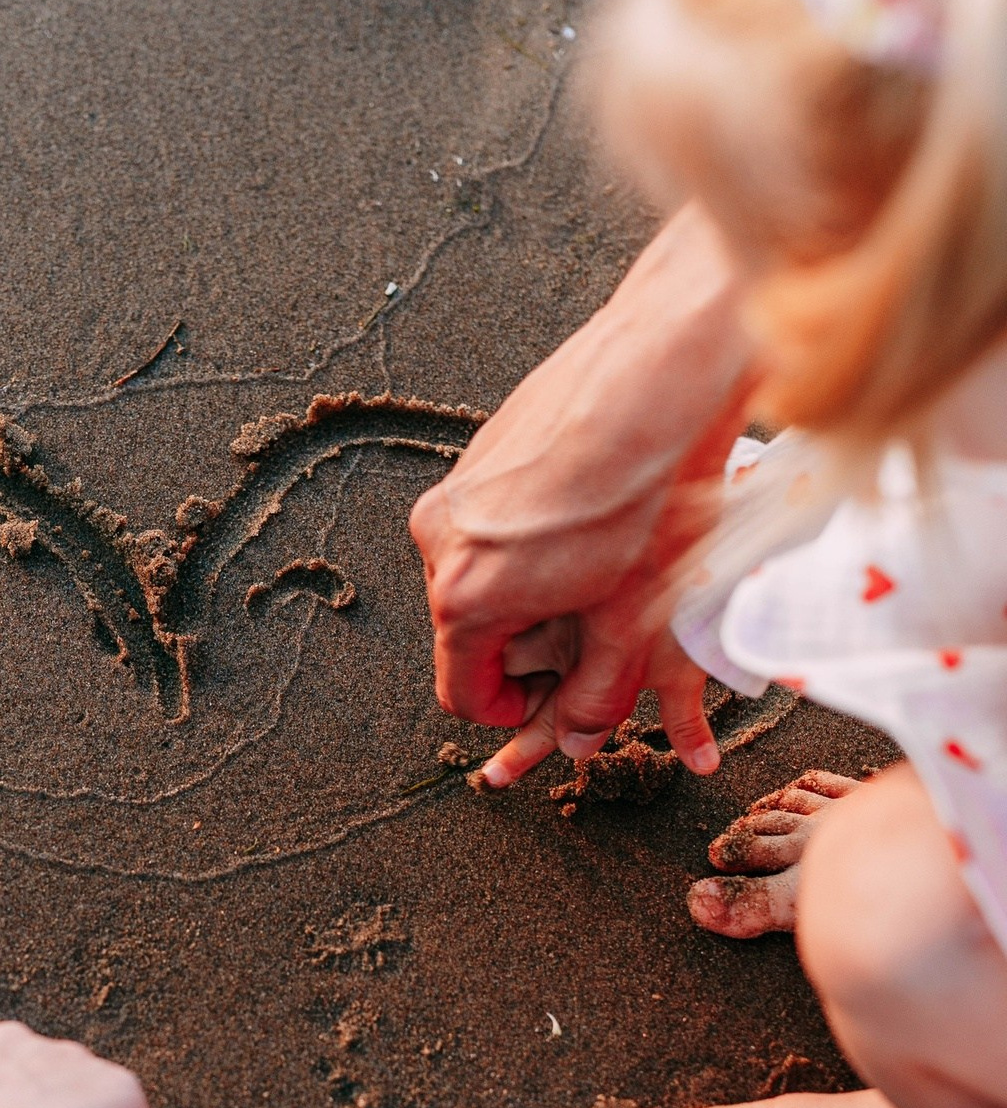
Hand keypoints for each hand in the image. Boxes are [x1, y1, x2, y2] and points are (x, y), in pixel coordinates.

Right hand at [409, 203, 753, 782]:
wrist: (666, 368)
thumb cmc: (652, 489)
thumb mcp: (633, 617)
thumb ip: (597, 693)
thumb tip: (577, 739)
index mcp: (466, 597)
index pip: (461, 693)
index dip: (514, 712)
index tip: (554, 702)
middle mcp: (441, 541)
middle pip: (469, 633)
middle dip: (525, 647)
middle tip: (593, 635)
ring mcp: (455, 490)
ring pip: (481, 575)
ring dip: (531, 591)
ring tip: (602, 570)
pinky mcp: (479, 452)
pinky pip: (491, 523)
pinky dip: (532, 540)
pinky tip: (596, 519)